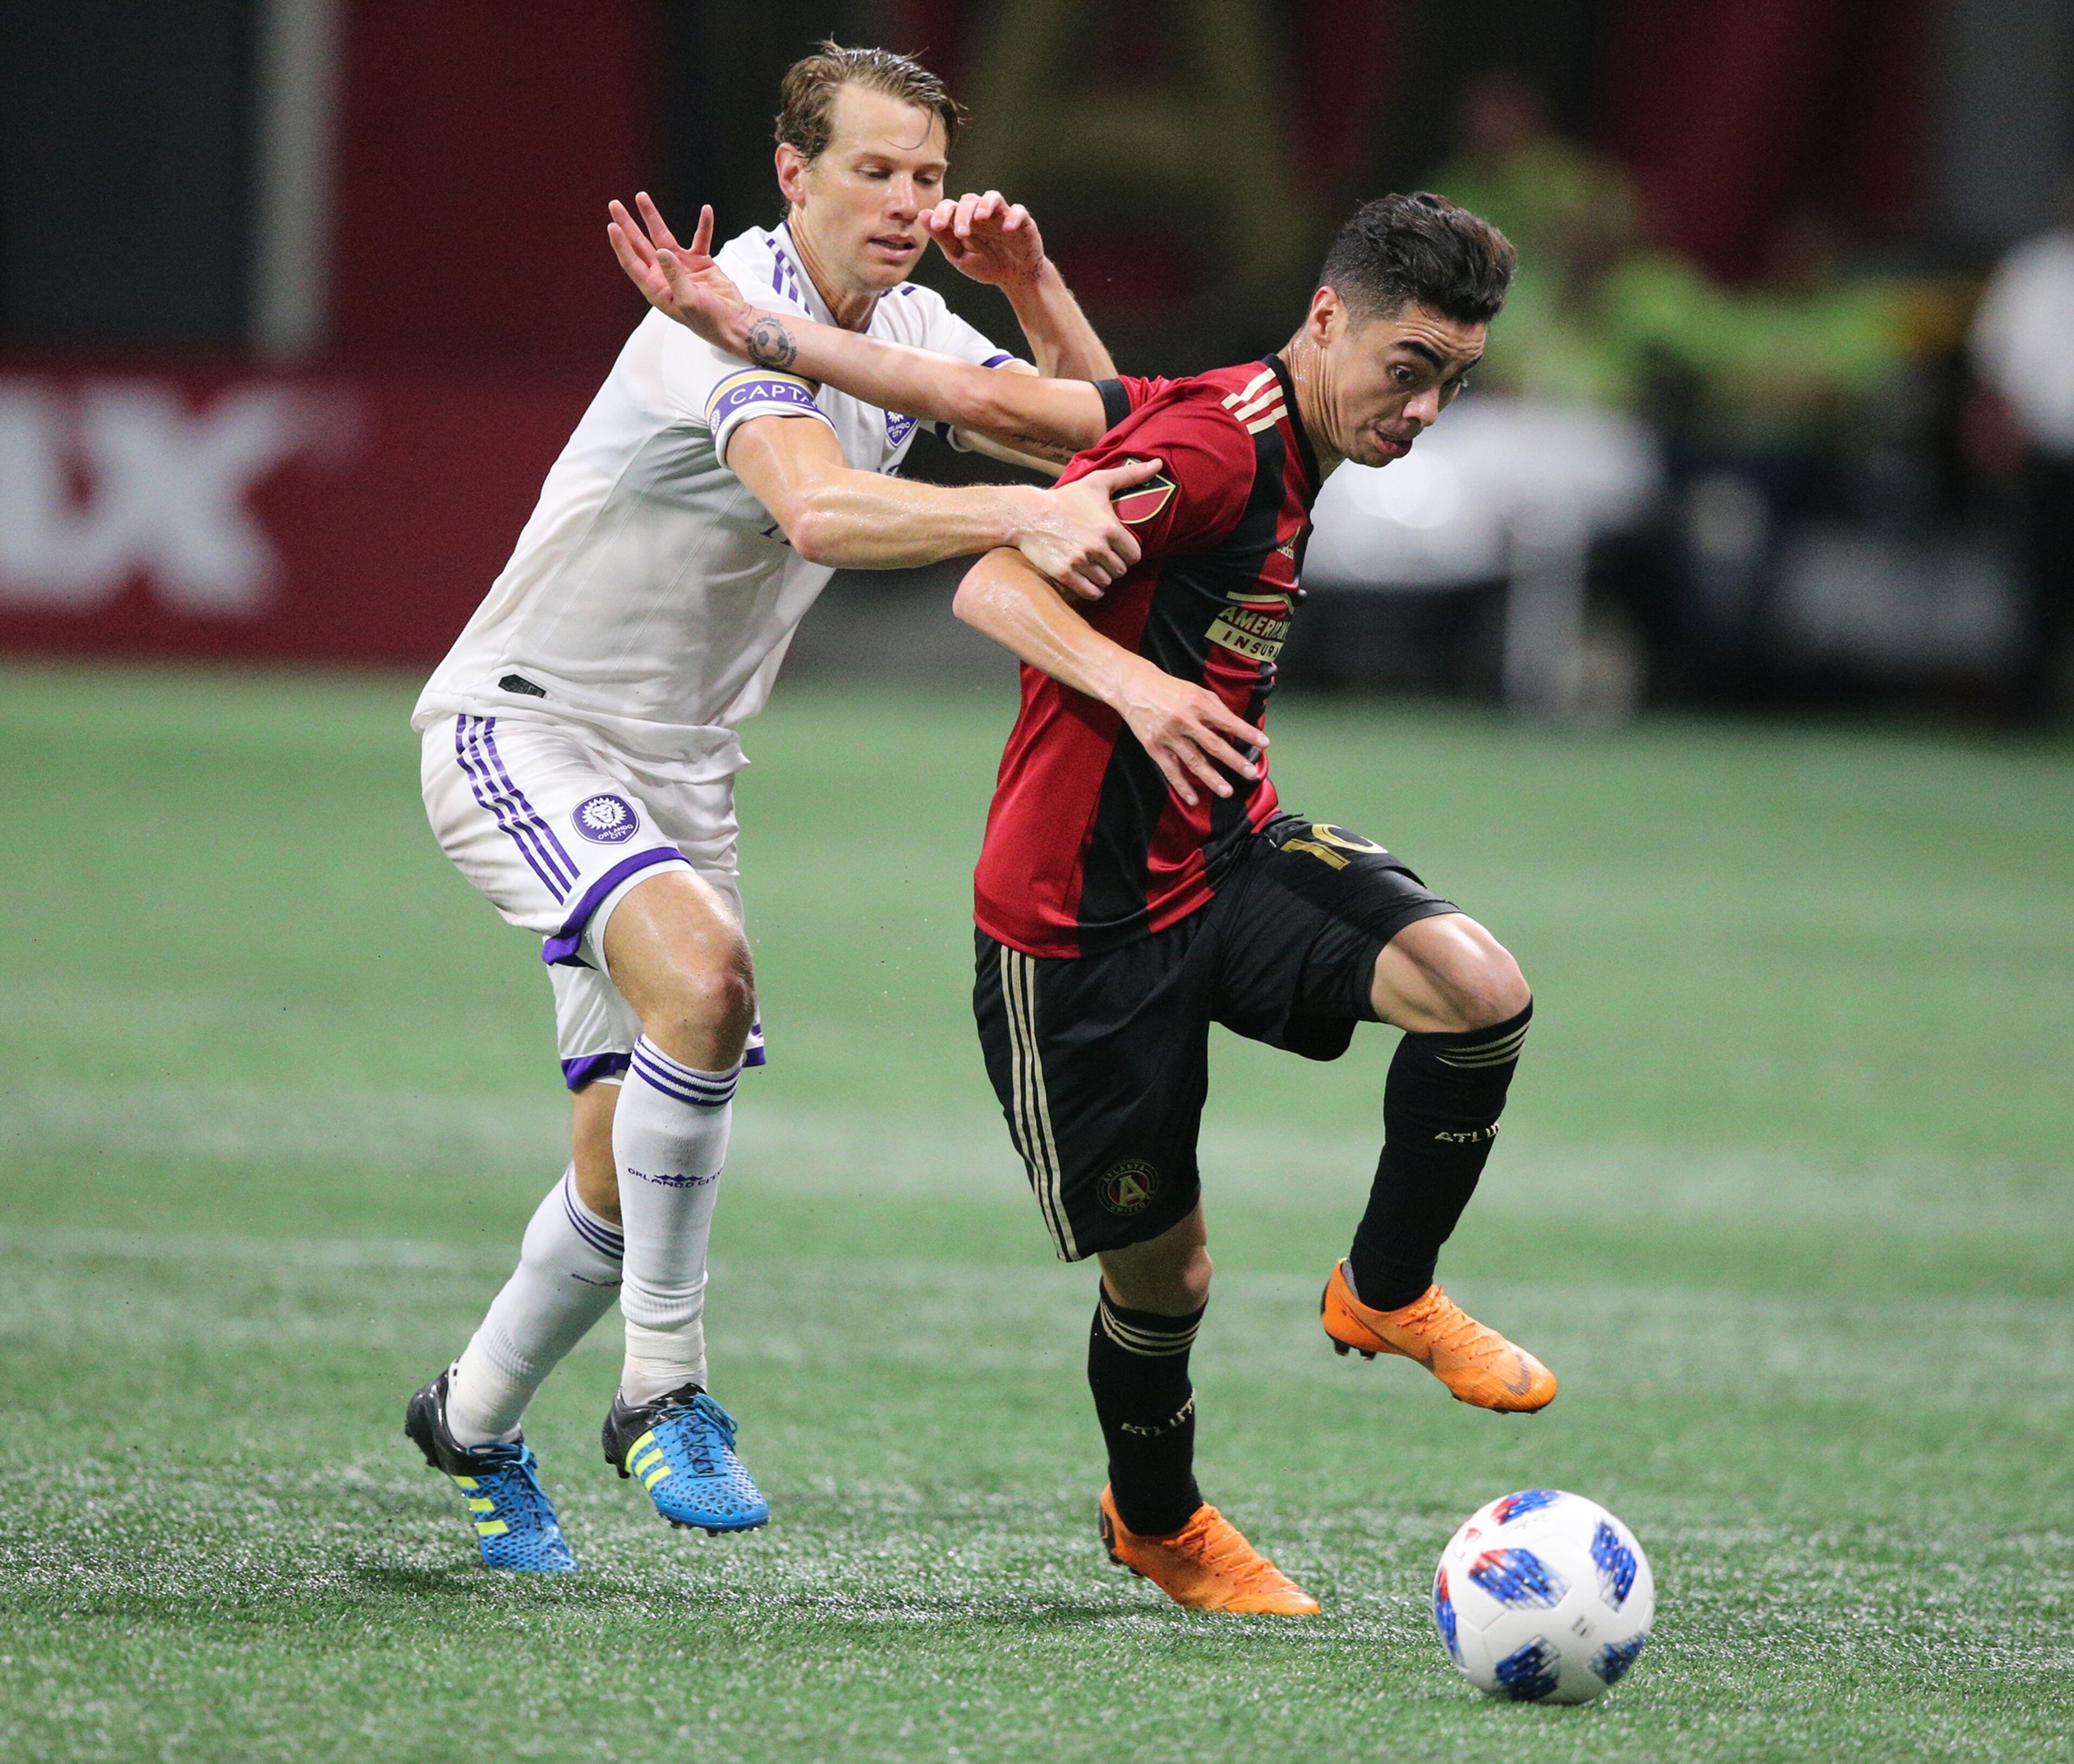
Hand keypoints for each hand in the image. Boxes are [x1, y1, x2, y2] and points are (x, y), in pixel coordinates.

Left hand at [607, 193, 752, 354]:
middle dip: (628, 225)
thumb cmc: (708, 320)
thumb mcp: (689, 301)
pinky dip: (704, 226)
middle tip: (615, 205)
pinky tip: (706, 210)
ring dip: (652, 217)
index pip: (633, 263)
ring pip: (663, 236)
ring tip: (641, 197)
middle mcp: (664, 275)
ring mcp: (681, 266)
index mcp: (656, 288)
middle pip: (641, 245)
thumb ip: (674, 276)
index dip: (622, 245)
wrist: (733, 322)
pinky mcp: (699, 261)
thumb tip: (661, 251)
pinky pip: (700, 239)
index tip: (613, 226)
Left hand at [925, 191, 1044, 287]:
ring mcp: (1002, 216)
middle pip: (969, 200)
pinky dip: (1013, 217)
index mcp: (965, 221)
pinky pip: (1019, 211)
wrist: (1014, 278)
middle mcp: (982, 214)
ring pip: (993, 197)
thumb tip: (922, 216)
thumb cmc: (986, 264)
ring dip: (985, 204)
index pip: (950, 206)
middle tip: (961, 233)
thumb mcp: (960, 257)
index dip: (942, 213)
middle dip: (962, 214)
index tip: (937, 226)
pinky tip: (1007, 229)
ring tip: (980, 218)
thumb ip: (943, 239)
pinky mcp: (1022, 222)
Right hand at [1010, 457, 1162, 600]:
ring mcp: (1080, 562)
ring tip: (1092, 567)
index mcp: (1110, 528)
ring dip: (1102, 578)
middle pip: (1120, 571)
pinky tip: (1087, 581)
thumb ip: (1131, 475)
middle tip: (1102, 558)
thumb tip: (1158, 463)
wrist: (1029, 514)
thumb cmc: (1066, 497)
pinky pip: (1091, 593)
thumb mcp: (1098, 482)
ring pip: (1106, 583)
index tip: (1117, 549)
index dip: (1127, 554)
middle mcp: (1097, 547)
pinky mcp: (1065, 574)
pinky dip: (1092, 590)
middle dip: (1114, 566)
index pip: (1134, 556)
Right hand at [1113, 656, 1268, 807]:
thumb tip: (1236, 728)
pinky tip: (1193, 799)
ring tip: (1228, 791)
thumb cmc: (1170, 689)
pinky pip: (1170, 770)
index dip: (1247, 733)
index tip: (1265, 744)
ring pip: (1193, 761)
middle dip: (1234, 761)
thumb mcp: (1196, 691)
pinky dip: (1181, 786)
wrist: (1134, 687)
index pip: (1228, 721)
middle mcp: (1185, 720)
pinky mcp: (1154, 747)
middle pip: (1214, 745)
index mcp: (1198, 704)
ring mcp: (1169, 736)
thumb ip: (1216, 708)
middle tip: (1251, 774)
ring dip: (1212, 778)